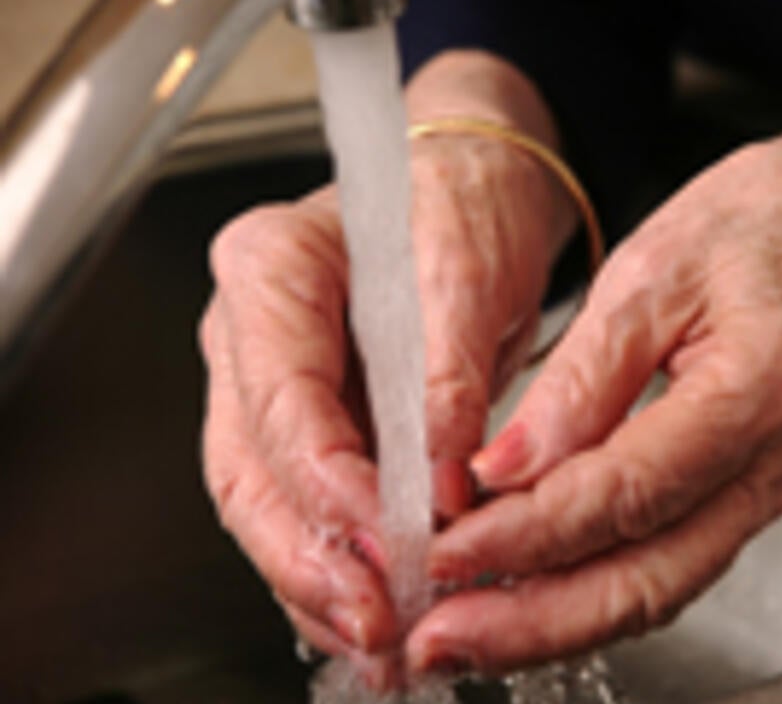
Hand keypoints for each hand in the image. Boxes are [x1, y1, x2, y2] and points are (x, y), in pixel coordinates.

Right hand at [199, 123, 569, 673]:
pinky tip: (375, 617)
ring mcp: (277, 385)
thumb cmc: (465, 199)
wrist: (481, 187)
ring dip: (321, 582)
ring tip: (379, 644)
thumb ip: (447, 371)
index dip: (325, 479)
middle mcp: (255, 334)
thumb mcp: (467, 265)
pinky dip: (341, 568)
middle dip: (311, 556)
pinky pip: (310, 509)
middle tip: (376, 618)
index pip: (279, 392)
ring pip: (271, 503)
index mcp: (270, 268)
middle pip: (253, 466)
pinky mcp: (317, 425)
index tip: (382, 538)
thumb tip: (444, 478)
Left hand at [406, 126, 781, 672]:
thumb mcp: (654, 266)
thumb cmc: (768, 223)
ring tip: (472, 632)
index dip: (530, 533)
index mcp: (766, 383)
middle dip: (538, 622)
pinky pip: (680, 558)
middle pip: (655, 577)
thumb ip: (581, 378)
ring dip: (564, 622)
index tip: (449, 551)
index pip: (631, 491)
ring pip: (668, 586)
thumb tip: (506, 468)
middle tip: (444, 638)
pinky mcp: (767, 491)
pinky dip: (603, 586)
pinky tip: (539, 594)